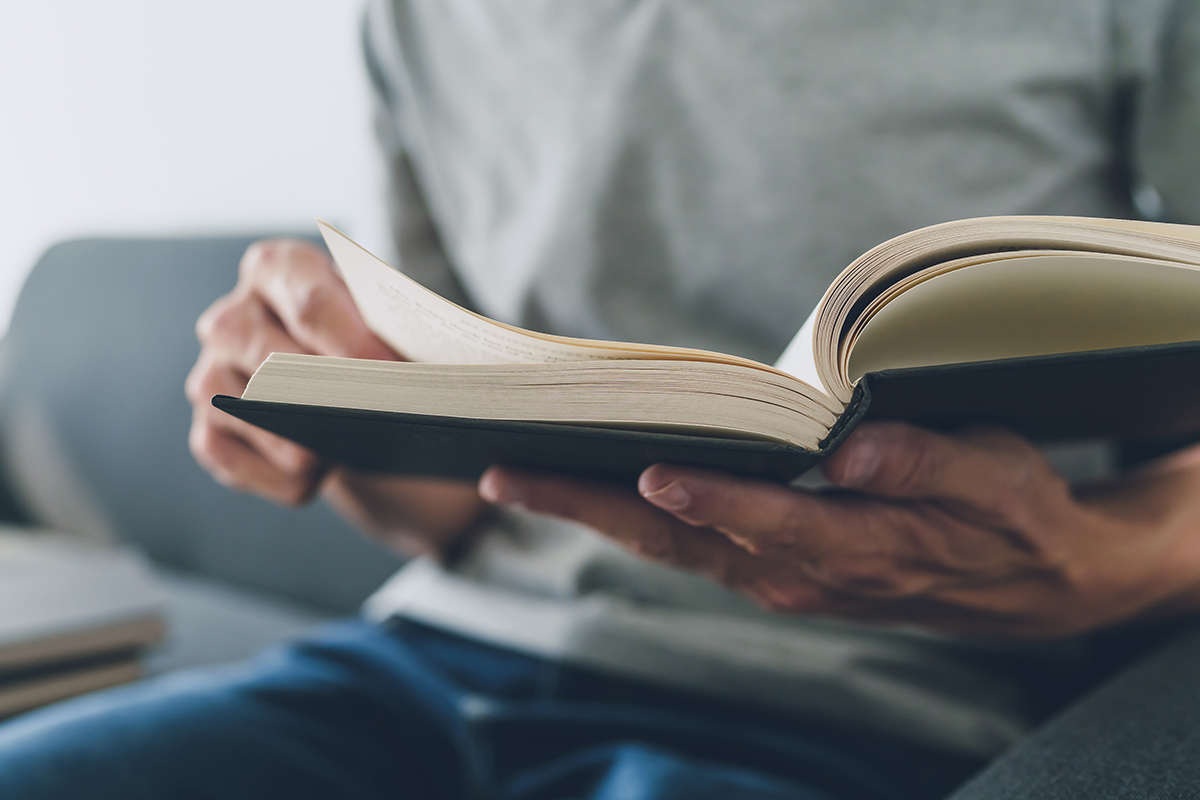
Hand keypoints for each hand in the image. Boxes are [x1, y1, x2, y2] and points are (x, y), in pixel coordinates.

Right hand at [186, 239, 395, 504]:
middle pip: (275, 360)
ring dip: (306, 442)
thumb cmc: (370, 348)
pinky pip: (236, 462)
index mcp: (279, 270)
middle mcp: (232, 317)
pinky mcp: (207, 431)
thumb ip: (392, 336)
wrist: (349, 394)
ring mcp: (210, 375)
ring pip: (253, 415)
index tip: (391, 375)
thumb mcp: (387, 327)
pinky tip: (318, 474)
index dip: (354, 345)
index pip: (310, 304)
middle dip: (331, 396)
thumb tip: (407, 372)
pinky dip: (285, 478)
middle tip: (376, 418)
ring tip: (348, 446)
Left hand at [479, 423, 1199, 638]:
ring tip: (516, 475)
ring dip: (591, 515)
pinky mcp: (776, 572)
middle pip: (677, 541)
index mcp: (858, 549)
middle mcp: (803, 574)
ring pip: (669, 549)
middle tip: (501, 471)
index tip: (642, 469)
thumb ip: (928, 466)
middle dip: (586, 508)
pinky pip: (689, 549)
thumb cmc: (1013, 514)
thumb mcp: (998, 479)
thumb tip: (853, 452)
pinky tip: (590, 488)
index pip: (765, 521)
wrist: (1031, 581)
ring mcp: (781, 580)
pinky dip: (630, 521)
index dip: (705, 498)